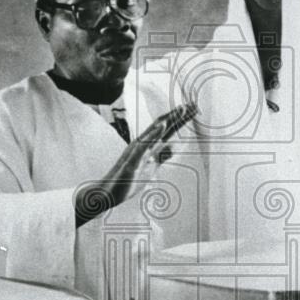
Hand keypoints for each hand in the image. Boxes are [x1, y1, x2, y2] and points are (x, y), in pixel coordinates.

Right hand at [75, 103, 197, 226]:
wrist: (107, 194)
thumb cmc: (126, 181)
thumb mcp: (150, 168)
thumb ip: (161, 157)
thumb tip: (173, 148)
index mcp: (148, 147)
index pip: (167, 130)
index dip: (180, 120)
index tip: (193, 110)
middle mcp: (142, 145)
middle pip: (163, 126)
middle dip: (178, 116)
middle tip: (192, 105)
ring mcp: (136, 152)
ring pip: (154, 132)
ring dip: (168, 120)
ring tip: (181, 109)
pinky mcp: (131, 161)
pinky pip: (143, 146)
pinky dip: (153, 135)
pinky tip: (162, 126)